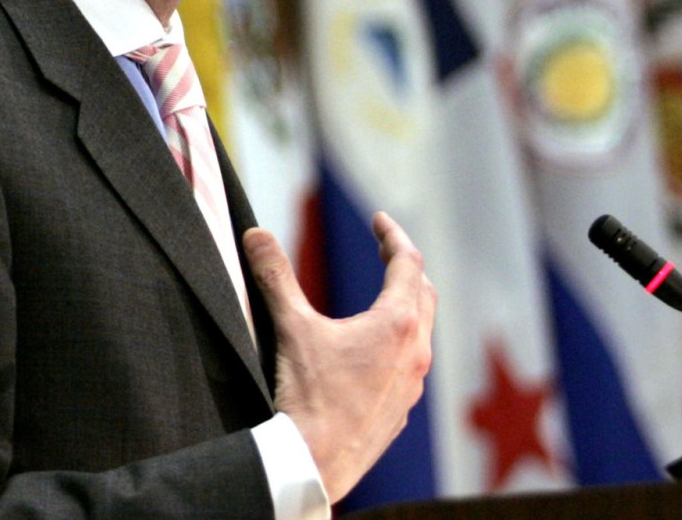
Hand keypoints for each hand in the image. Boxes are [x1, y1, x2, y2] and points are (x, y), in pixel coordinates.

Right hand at [243, 211, 434, 503]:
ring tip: (382, 296)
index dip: (392, 235)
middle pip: (424, 294)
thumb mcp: (290, 327)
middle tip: (384, 250)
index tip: (377, 220)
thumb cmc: (309, 394)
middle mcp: (416, 352)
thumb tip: (257, 233)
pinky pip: (411, 364)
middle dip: (404, 267)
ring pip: (421, 332)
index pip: (408, 264)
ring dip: (405, 306)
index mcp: (397, 324)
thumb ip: (275, 276)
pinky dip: (399, 342)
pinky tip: (371, 351)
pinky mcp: (402, 408)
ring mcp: (413, 384)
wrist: (318, 461)